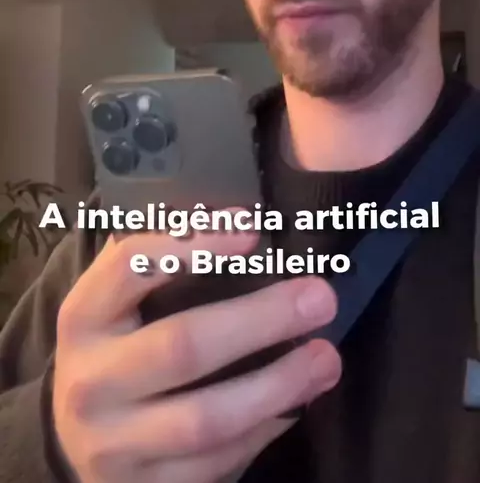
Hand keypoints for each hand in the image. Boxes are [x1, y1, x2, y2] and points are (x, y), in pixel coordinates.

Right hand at [53, 219, 340, 482]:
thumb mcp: (115, 302)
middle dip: (260, 320)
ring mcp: (115, 444)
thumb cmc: (112, 347)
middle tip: (318, 297)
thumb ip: (159, 259)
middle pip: (182, 347)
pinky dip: (263, 432)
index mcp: (83, 319)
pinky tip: (295, 404)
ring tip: (326, 357)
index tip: (253, 228)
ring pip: (207, 419)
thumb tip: (238, 217)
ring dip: (278, 385)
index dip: (194, 244)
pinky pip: (216, 464)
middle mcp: (91, 382)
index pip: (131, 269)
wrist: (73, 436)